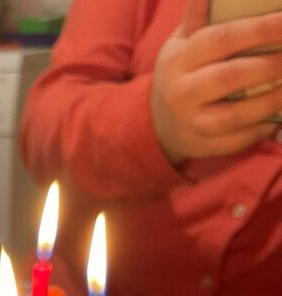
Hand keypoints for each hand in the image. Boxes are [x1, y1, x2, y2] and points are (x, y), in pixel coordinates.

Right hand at [151, 0, 281, 164]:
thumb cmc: (181, 74)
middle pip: (230, 77)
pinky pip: (236, 141)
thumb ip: (198, 15)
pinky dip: (260, 130)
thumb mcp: (182, 42)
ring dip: (270, 101)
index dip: (258, 29)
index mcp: (179, 60)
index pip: (221, 39)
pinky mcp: (203, 147)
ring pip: (235, 115)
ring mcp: (192, 123)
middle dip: (270, 65)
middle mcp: (182, 93)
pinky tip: (277, 117)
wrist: (158, 124)